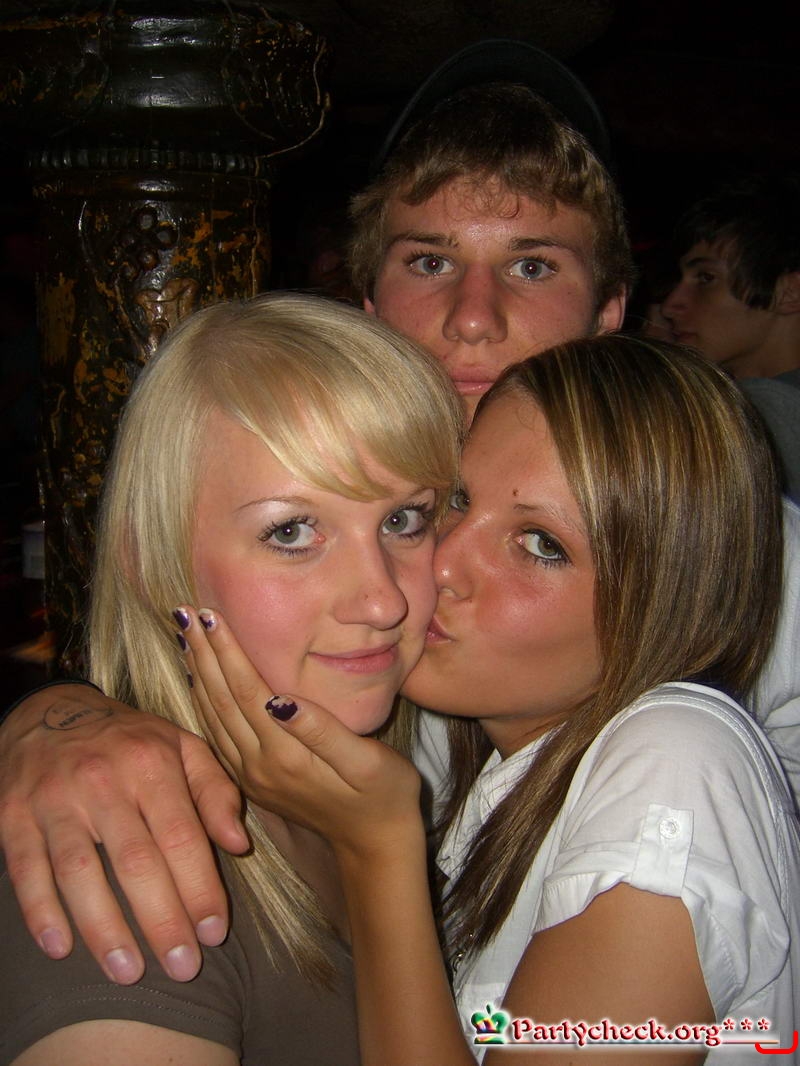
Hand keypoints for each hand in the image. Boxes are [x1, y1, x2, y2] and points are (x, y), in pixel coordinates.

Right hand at [0, 683, 248, 982]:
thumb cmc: (130, 741)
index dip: (199, 888)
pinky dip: (40, 912)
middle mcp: (104, 781)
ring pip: (79, 872)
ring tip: (128, 972)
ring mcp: (56, 800)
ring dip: (104, 928)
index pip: (181, 836)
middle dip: (161, 920)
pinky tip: (60, 948)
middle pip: (135, 861)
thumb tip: (239, 844)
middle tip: (182, 969)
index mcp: (152, 764)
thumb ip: (216, 792)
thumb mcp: (183, 748)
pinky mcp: (14, 816)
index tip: (214, 934)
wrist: (51, 712)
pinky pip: (26, 870)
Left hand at [181, 606, 423, 858]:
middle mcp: (260, 766)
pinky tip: (198, 681)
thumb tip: (282, 699)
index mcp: (286, 756)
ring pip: (213, 717)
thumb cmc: (385, 796)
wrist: (376, 846)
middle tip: (184, 611)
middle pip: (221, 700)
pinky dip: (203, 703)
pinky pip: (217, 736)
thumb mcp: (369, 763)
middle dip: (203, 653)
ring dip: (197, 674)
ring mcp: (252, 776)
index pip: (247, 691)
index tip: (210, 614)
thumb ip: (323, 731)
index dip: (228, 651)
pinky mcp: (252, 781)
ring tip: (184, 636)